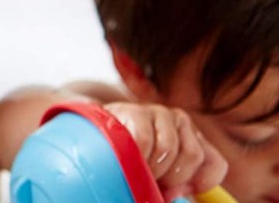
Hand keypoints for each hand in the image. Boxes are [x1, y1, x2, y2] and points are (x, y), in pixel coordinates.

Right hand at [104, 103, 227, 199]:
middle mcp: (180, 122)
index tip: (177, 190)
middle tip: (149, 179)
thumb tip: (176, 195)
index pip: (215, 164)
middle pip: (193, 155)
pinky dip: (135, 158)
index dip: (200, 183)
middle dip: (170, 177)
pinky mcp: (135, 111)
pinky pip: (144, 141)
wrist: (90, 136)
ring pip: (169, 149)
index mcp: (192, 140)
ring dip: (150, 168)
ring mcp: (158, 113)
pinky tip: (125, 158)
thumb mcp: (157, 179)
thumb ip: (174, 188)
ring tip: (134, 168)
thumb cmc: (127, 163)